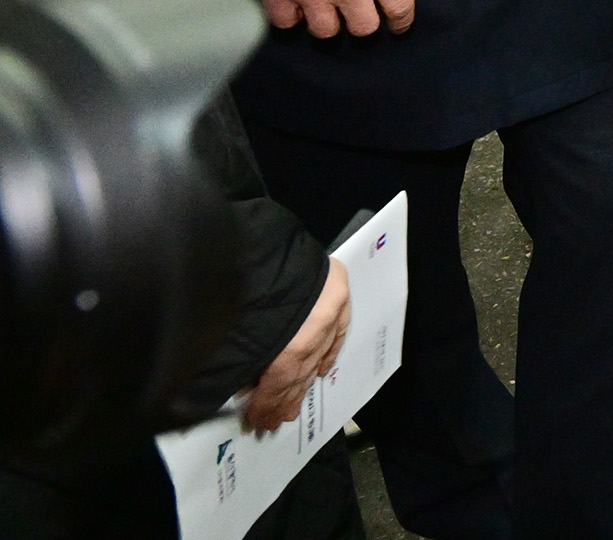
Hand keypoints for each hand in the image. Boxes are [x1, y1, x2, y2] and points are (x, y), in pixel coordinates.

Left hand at [241, 258, 348, 434]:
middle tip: (275, 422)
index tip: (256, 421)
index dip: (267, 403)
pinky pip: (337, 327)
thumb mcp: (230, 332)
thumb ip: (233, 362)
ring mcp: (328, 306)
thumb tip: (232, 387)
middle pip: (299, 369)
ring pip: (317, 352)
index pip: (279, 381)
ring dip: (304, 380)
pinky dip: (328, 350)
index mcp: (291, 343)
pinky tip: (322, 369)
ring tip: (294, 405)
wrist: (258, 237)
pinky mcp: (334, 284)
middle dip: (285, 398)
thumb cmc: (240, 284)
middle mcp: (315, 326)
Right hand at [251, 0, 412, 37]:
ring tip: (324, 8)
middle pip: (363, 28)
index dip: (401, 22)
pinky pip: (286, 22)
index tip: (397, 26)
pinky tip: (295, 5)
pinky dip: (290, 16)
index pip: (400, 8)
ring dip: (327, 21)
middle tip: (356, 12)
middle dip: (361, 21)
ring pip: (325, 31)